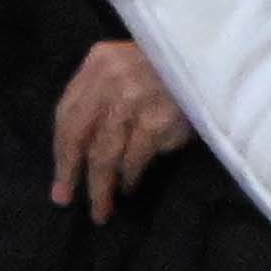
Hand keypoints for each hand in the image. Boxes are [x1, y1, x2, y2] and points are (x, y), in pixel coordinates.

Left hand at [50, 37, 190, 214]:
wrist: (210, 62)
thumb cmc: (165, 69)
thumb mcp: (125, 68)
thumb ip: (100, 96)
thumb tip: (78, 149)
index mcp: (97, 63)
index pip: (66, 112)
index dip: (60, 150)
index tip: (61, 176)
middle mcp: (110, 79)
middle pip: (78, 135)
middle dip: (69, 172)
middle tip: (65, 199)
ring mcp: (133, 100)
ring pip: (104, 154)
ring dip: (100, 187)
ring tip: (100, 209)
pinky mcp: (156, 122)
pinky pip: (133, 159)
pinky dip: (128, 178)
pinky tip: (128, 188)